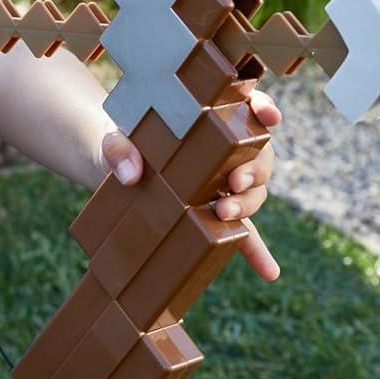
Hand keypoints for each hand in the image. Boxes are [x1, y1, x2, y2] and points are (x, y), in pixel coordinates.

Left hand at [97, 89, 283, 281]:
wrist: (111, 167)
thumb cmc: (120, 142)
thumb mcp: (114, 138)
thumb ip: (119, 148)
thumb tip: (131, 174)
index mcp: (209, 118)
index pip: (245, 107)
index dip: (263, 108)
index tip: (268, 117)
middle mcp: (224, 150)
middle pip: (257, 155)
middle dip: (254, 169)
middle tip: (235, 183)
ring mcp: (223, 183)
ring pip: (254, 191)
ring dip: (248, 203)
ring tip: (225, 214)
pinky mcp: (214, 213)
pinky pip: (243, 233)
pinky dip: (257, 251)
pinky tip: (268, 271)